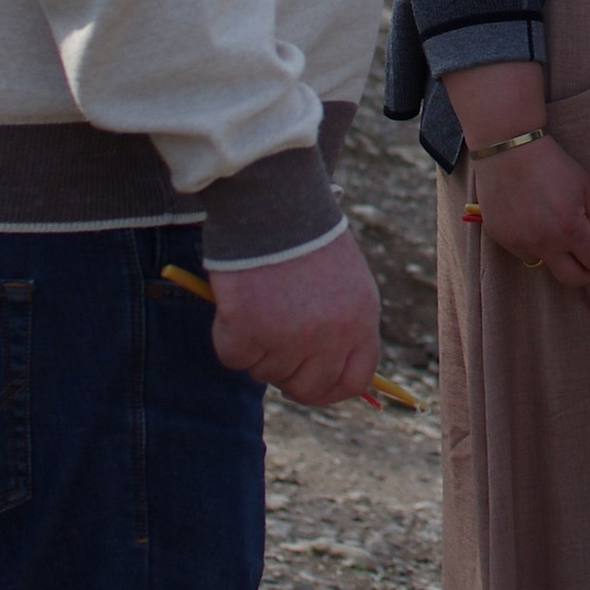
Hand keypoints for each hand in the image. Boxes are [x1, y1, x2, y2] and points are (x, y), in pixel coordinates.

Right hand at [209, 225, 381, 403]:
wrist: (274, 202)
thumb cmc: (305, 234)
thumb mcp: (344, 281)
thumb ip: (341, 325)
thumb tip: (322, 367)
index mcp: (361, 320)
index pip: (353, 379)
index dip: (329, 388)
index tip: (308, 384)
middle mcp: (331, 336)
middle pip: (308, 387)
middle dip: (286, 376)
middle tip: (269, 349)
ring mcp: (290, 337)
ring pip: (265, 372)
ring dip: (255, 346)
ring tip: (257, 302)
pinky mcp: (250, 332)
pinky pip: (234, 356)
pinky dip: (228, 335)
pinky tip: (236, 302)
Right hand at [472, 134, 589, 286]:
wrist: (508, 149)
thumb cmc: (550, 163)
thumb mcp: (584, 185)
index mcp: (570, 228)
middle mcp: (544, 242)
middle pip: (572, 280)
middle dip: (586, 272)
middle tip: (588, 258)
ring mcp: (520, 243)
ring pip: (545, 264)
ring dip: (554, 255)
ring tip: (552, 228)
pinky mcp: (501, 238)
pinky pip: (523, 251)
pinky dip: (531, 243)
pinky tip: (530, 218)